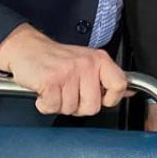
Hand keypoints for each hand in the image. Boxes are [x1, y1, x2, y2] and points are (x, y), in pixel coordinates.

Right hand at [0, 23, 128, 116]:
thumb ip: (107, 78)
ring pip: (71, 109)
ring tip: (56, 88)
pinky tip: (45, 91)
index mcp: (99, 60)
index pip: (120, 85)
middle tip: (69, 93)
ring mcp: (69, 72)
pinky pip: (52, 107)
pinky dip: (45, 104)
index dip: (111, 99)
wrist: (27, 48)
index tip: (101, 98)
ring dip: (60, 104)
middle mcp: (87, 64)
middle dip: (78, 106)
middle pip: (93, 106)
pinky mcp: (51, 80)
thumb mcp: (88, 62)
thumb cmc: (57, 58)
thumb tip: (129, 91)